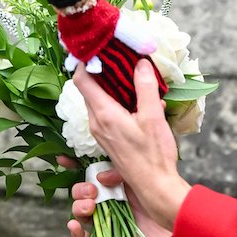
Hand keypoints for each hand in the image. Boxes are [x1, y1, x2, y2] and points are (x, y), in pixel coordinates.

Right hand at [62, 161, 173, 236]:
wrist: (175, 224)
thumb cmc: (162, 198)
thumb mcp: (139, 177)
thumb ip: (120, 172)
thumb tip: (101, 177)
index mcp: (114, 181)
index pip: (88, 170)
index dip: (73, 165)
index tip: (63, 160)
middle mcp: (107, 198)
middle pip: (80, 191)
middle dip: (79, 190)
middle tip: (92, 192)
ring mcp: (106, 217)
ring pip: (79, 211)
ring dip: (78, 207)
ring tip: (90, 207)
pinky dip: (76, 232)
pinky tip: (76, 226)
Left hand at [71, 60, 191, 230]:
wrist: (154, 187)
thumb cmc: (153, 154)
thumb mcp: (153, 116)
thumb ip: (145, 87)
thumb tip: (141, 62)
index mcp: (104, 114)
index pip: (82, 80)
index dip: (86, 62)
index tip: (99, 49)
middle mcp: (96, 123)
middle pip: (89, 89)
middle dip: (101, 72)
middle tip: (118, 58)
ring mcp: (100, 133)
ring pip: (97, 102)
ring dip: (109, 88)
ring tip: (129, 75)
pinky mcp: (108, 140)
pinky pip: (104, 114)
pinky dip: (114, 102)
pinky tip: (134, 100)